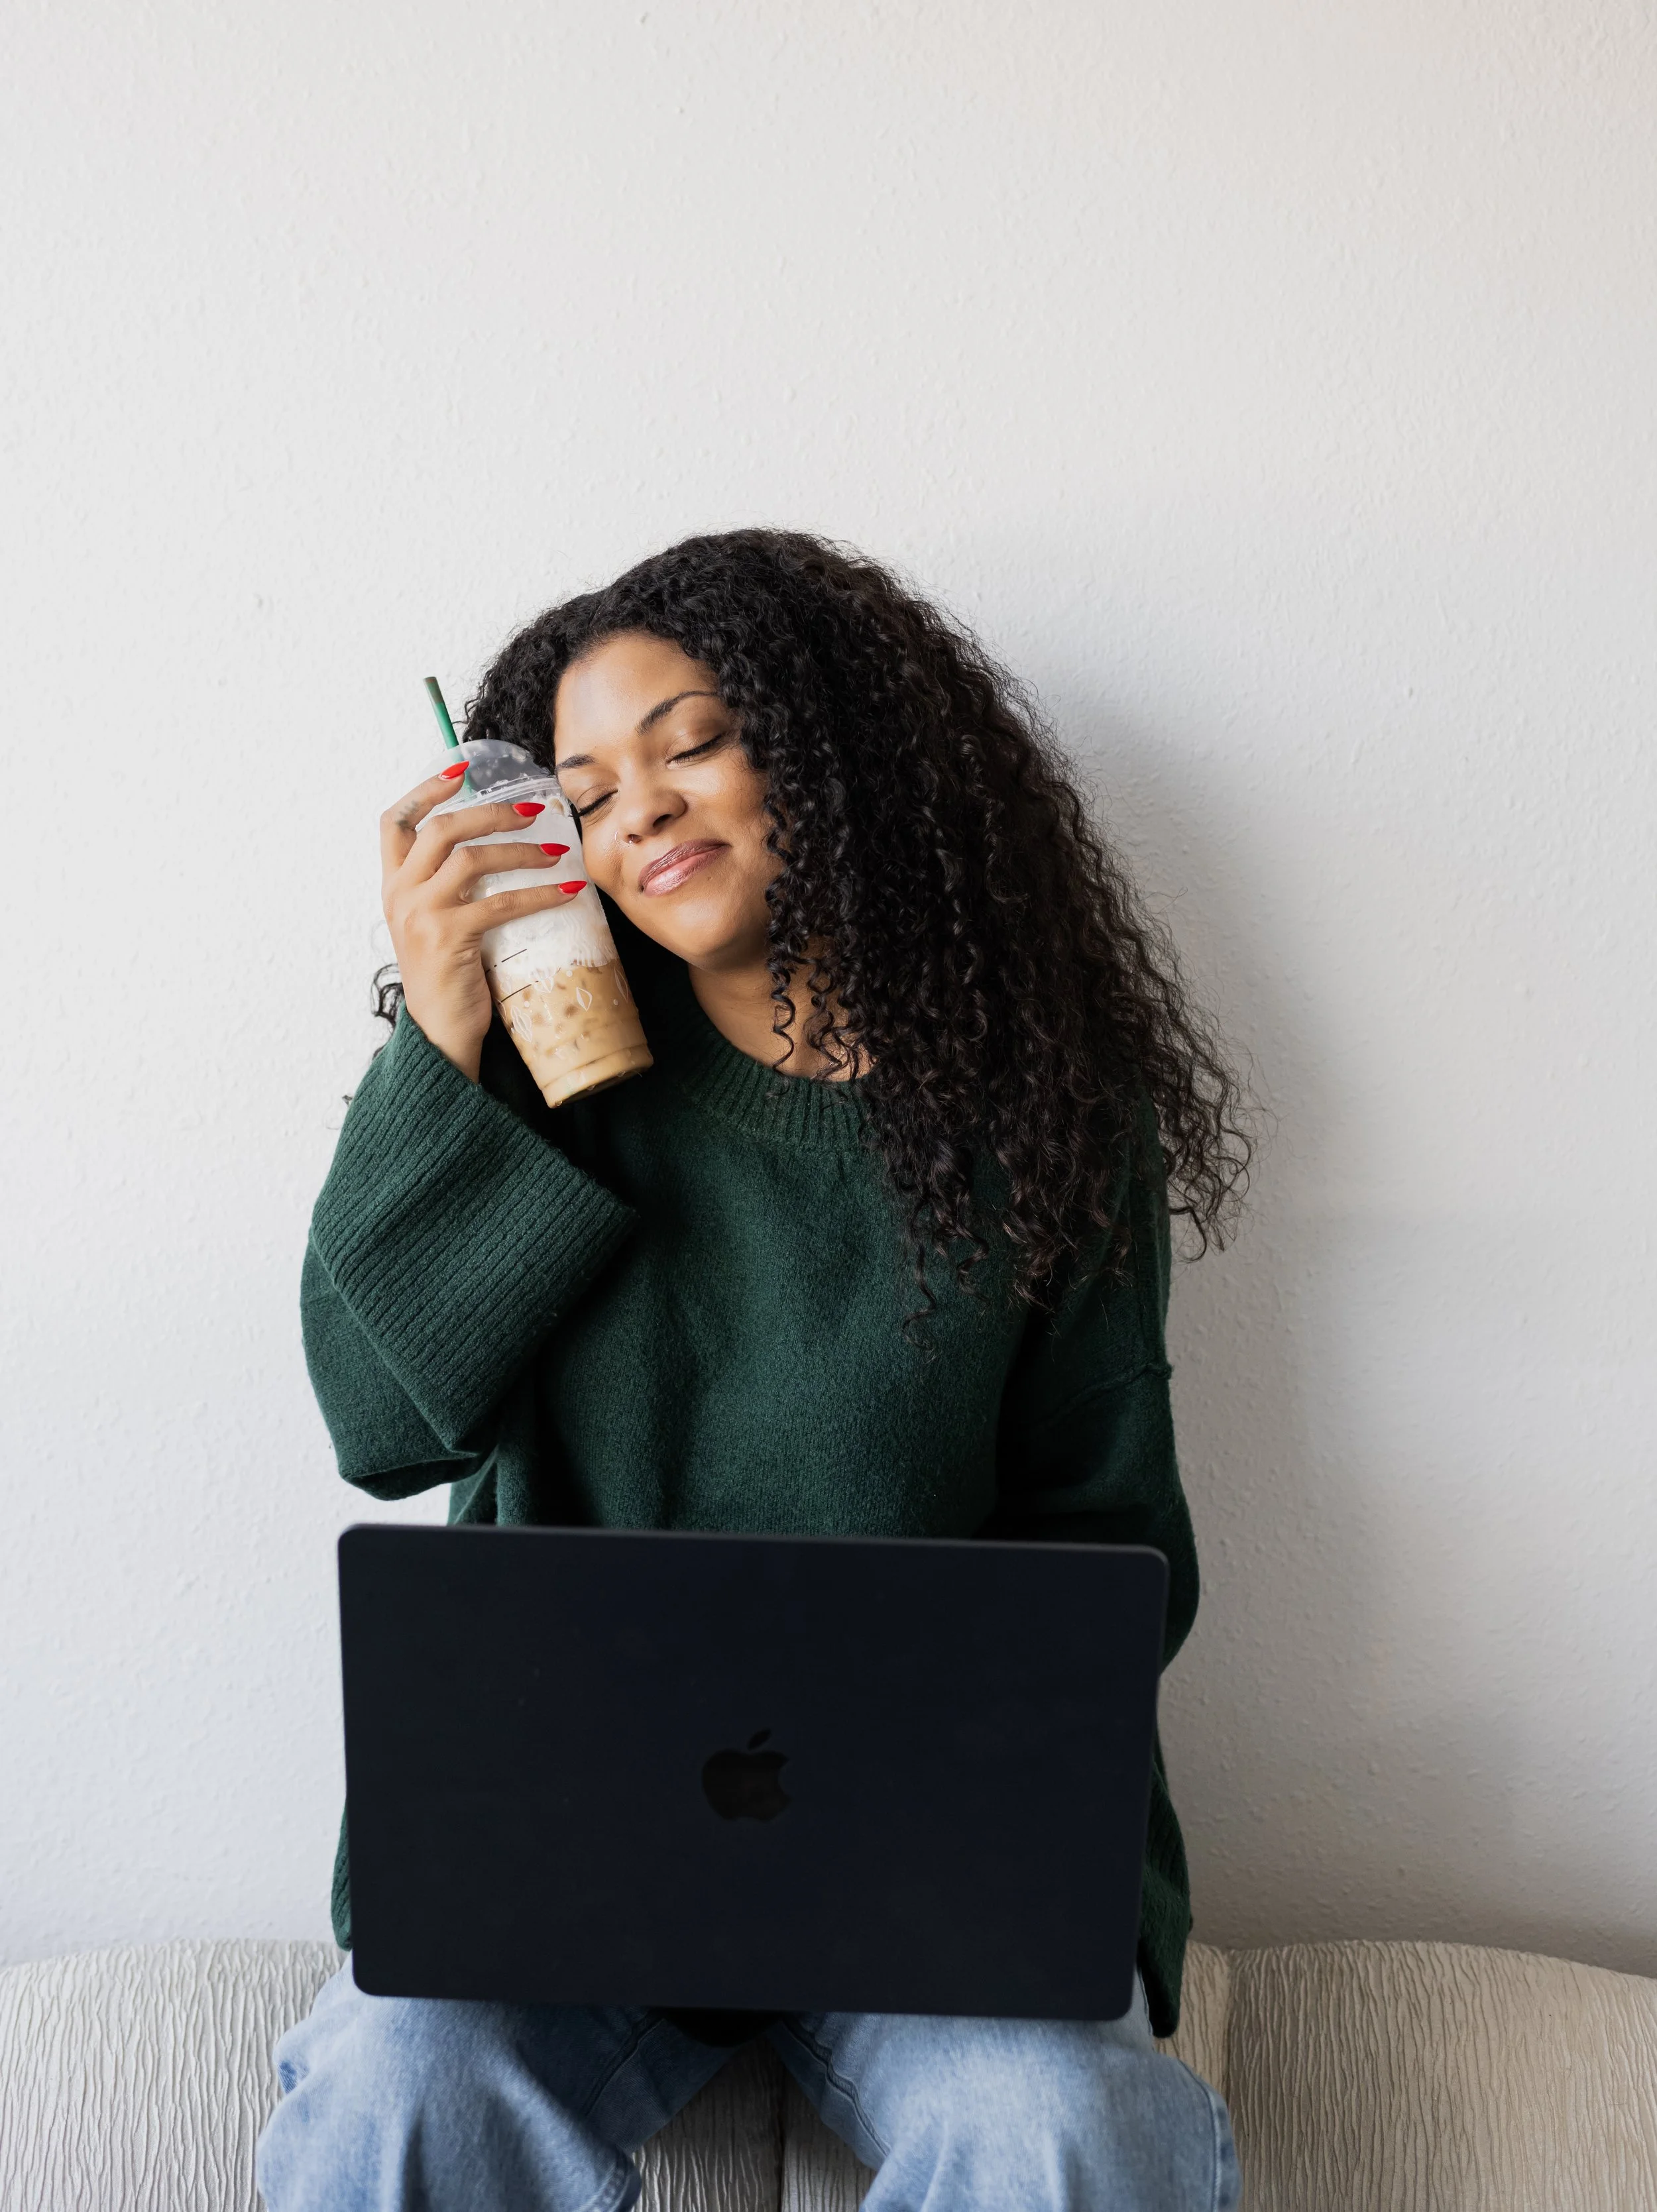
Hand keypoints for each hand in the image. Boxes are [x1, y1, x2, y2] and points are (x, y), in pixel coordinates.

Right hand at [379, 769, 571, 1080]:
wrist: (439, 1035)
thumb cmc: (447, 979)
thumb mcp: (435, 924)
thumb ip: (448, 888)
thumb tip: (494, 852)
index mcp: (393, 886)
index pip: (395, 821)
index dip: (426, 789)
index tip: (461, 771)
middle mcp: (399, 894)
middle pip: (441, 829)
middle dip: (490, 812)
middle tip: (534, 811)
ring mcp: (420, 915)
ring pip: (470, 858)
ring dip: (520, 850)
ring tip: (557, 852)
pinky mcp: (448, 938)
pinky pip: (500, 902)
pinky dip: (539, 894)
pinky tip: (568, 893)